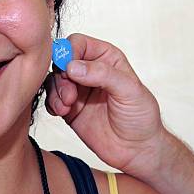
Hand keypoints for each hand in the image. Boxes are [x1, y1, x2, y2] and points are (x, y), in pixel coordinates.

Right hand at [45, 33, 165, 177]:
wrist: (138, 150)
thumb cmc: (141, 116)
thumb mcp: (129, 90)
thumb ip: (103, 74)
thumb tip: (73, 66)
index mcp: (107, 58)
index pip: (79, 43)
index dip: (69, 52)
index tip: (68, 69)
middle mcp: (90, 70)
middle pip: (61, 60)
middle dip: (61, 76)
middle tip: (70, 96)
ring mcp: (79, 89)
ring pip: (53, 80)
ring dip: (55, 91)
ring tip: (67, 107)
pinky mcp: (70, 108)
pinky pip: (51, 99)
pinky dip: (51, 104)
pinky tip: (62, 112)